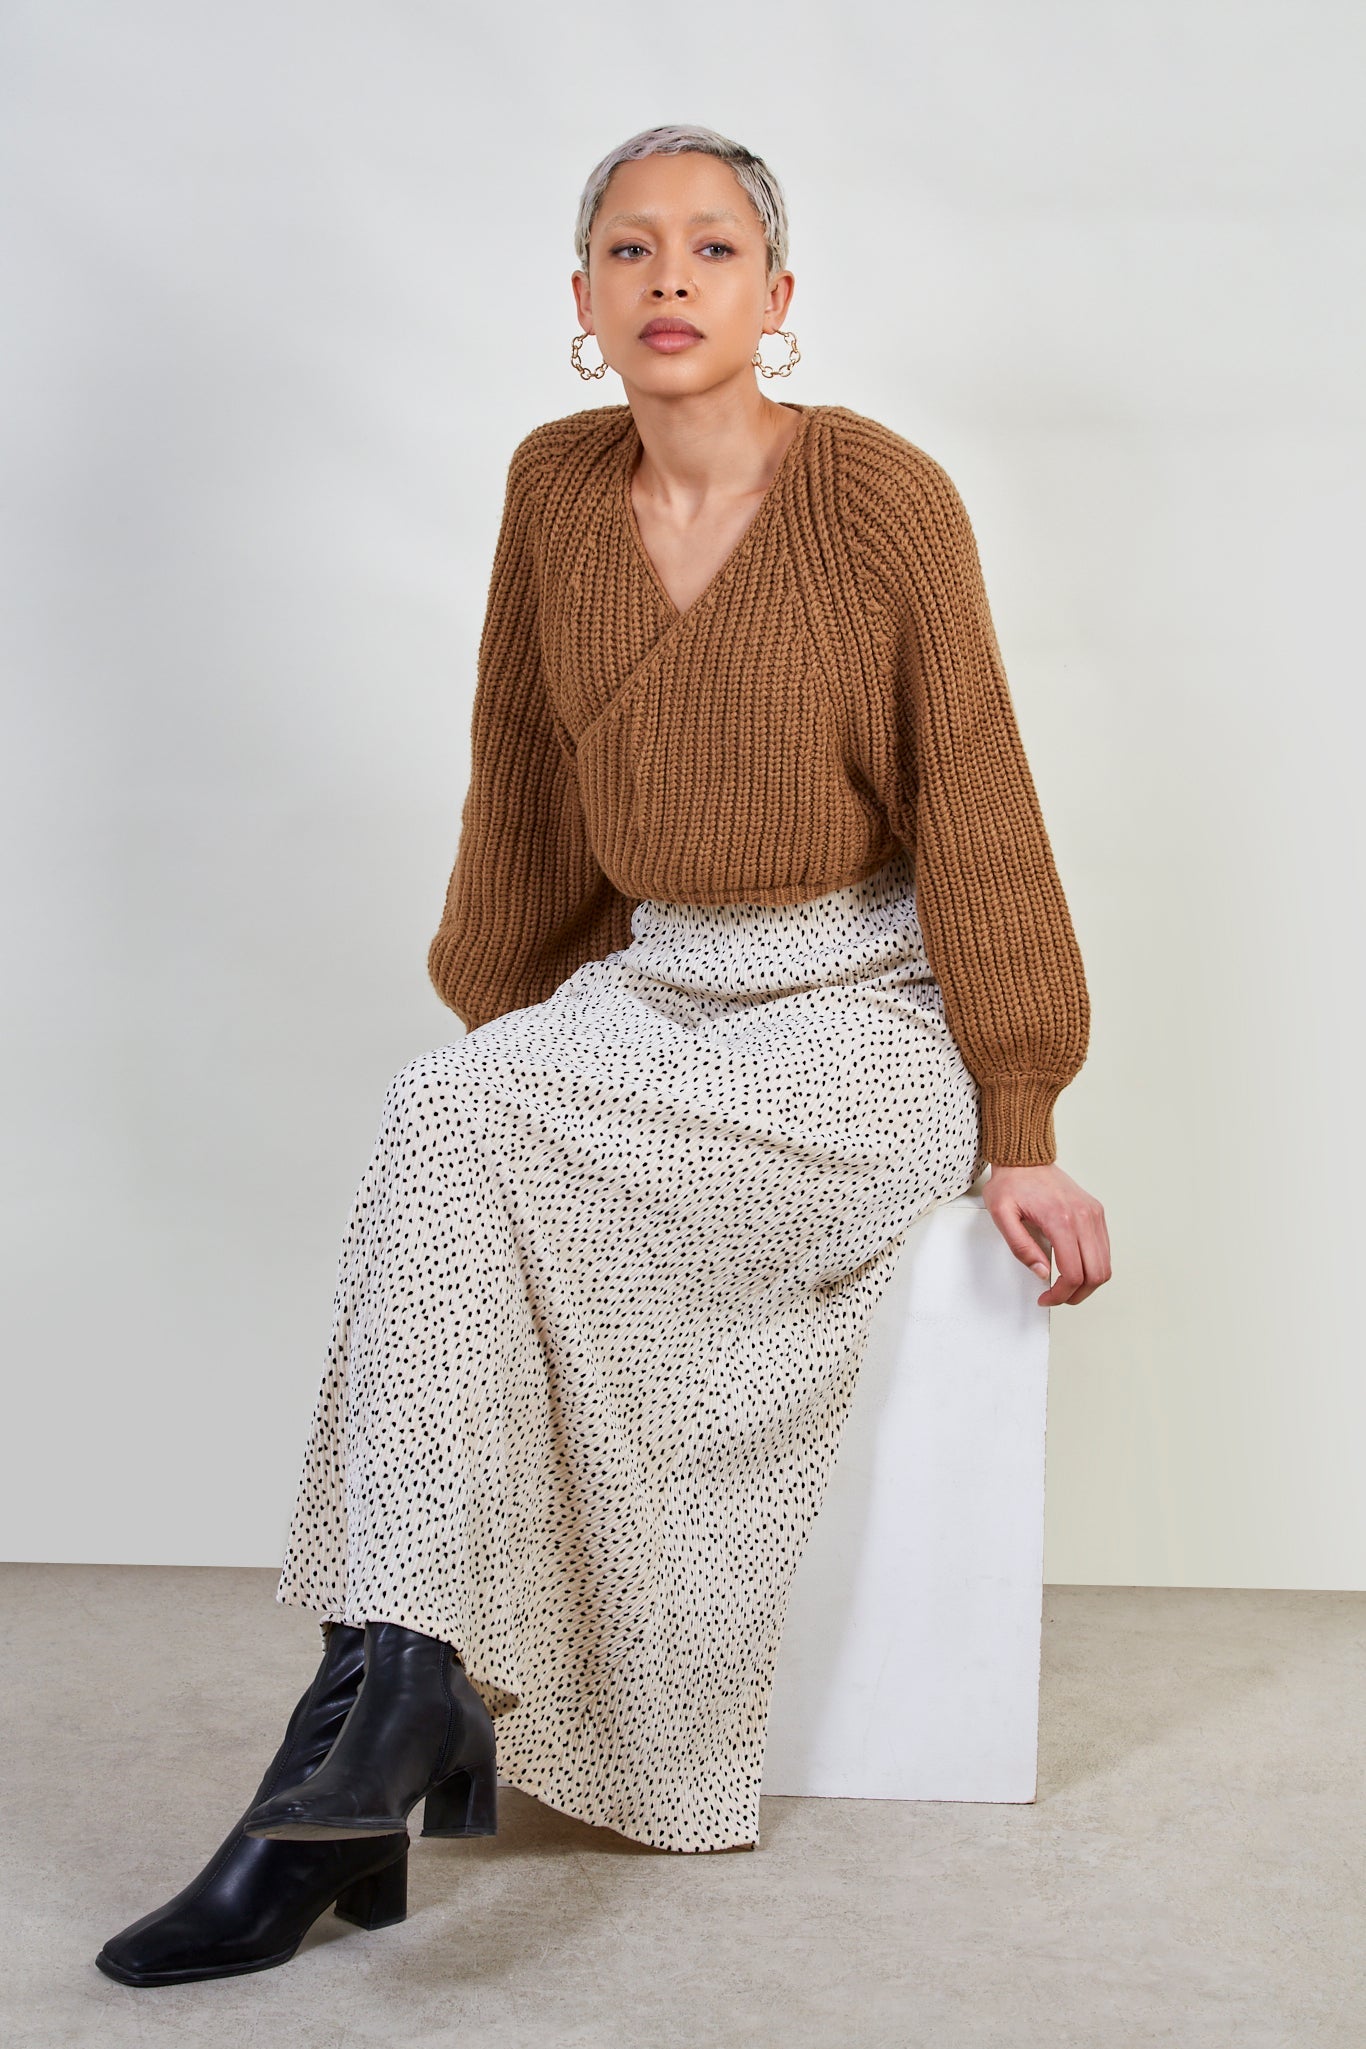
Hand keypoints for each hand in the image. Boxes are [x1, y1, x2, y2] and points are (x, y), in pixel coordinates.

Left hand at [981, 1161, 1109, 1305]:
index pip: (1073, 1273)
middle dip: (1077, 1295)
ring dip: (1088, 1283)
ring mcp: (1093, 1214)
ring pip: (1105, 1265)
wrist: (1025, 1158)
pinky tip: (1074, 1267)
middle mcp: (1083, 1217)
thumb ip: (1020, 1247)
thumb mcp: (1002, 1216)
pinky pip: (1104, 1249)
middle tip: (1057, 1297)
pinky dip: (1093, 1266)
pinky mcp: (1096, 1212)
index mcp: (1060, 1220)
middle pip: (1096, 1274)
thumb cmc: (1011, 1184)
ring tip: (1065, 1286)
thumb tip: (1041, 1272)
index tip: (1046, 1298)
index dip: (1061, 1294)